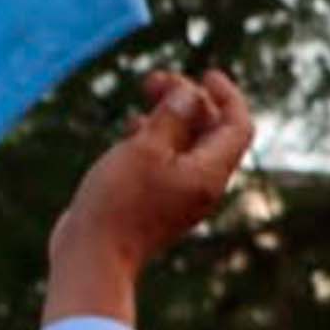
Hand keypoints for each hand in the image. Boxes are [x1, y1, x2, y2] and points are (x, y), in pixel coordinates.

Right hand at [47, 68, 254, 322]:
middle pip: (211, 131)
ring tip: (145, 94)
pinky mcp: (155, 201)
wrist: (92, 256)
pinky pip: (167, 161)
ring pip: (188, 144)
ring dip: (171, 115)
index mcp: (209, 173)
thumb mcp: (145, 148)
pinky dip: (157, 137)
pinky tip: (132, 127)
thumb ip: (172, 116)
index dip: (227, 95)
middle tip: (156, 79)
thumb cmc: (118, 202)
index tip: (206, 73)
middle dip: (190, 99)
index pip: (237, 126)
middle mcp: (201, 185)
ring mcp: (179, 195)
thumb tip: (190, 94)